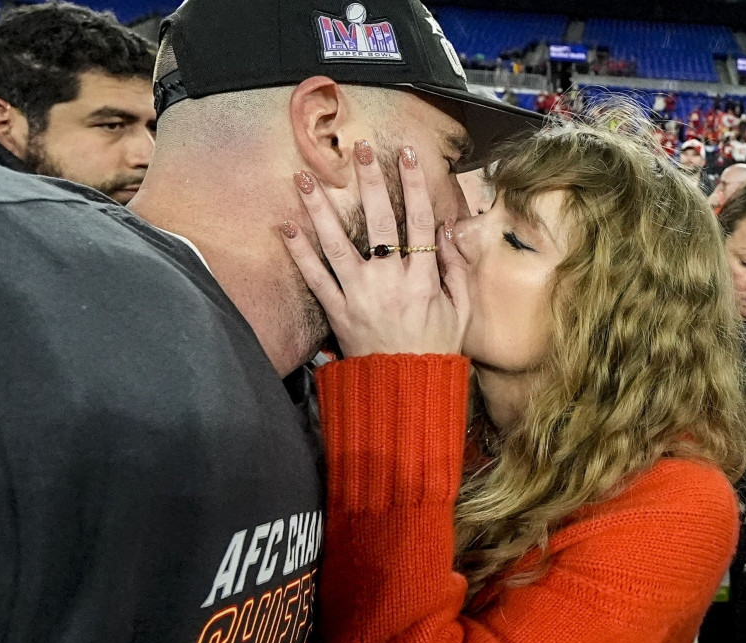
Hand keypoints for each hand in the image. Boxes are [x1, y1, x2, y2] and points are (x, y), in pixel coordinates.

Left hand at [280, 140, 468, 357]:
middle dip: (369, 181)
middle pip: (379, 221)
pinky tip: (285, 226)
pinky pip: (315, 278)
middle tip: (359, 148)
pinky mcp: (336, 312)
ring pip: (337, 244)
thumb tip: (448, 229)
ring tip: (305, 177)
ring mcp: (359, 296)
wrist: (405, 390)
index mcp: (423, 278)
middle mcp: (390, 281)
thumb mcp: (460, 310)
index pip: (419, 220)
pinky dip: (299, 253)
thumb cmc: (435, 348)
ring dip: (320, 209)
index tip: (405, 153)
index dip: (413, 184)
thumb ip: (456, 269)